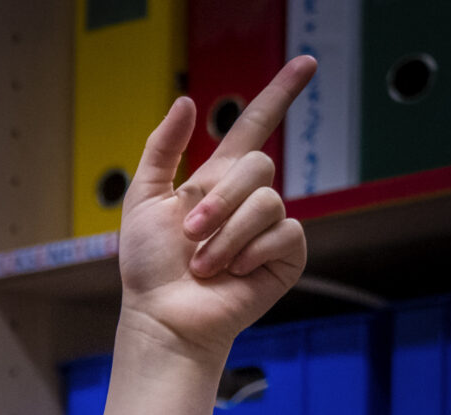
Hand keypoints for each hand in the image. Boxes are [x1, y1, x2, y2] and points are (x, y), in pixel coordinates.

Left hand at [117, 58, 311, 360]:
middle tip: (190, 234)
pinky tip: (233, 272)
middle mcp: (246, 199)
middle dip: (219, 201)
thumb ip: (162, 150)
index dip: (280, 94)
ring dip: (226, 235)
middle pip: (259, 165)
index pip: (254, 127)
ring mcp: (269, 226)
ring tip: (203, 264)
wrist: (163, 315)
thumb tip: (188, 101)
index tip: (306, 63)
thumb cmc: (149, 267)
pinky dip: (250, 252)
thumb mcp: (143, 201)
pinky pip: (285, 232)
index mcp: (216, 181)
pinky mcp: (287, 254)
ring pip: (268, 201)